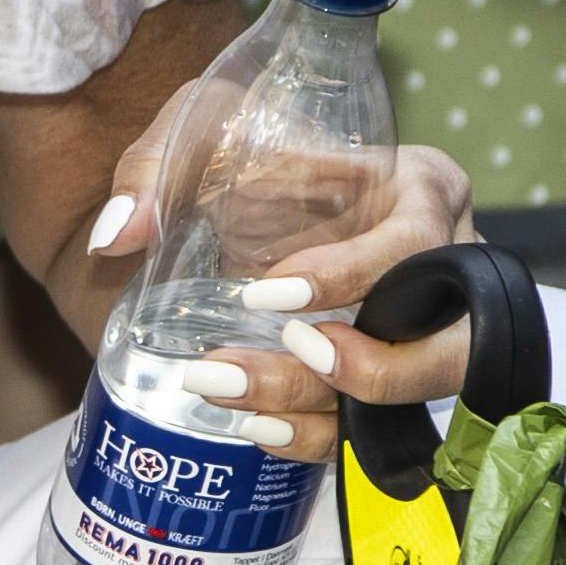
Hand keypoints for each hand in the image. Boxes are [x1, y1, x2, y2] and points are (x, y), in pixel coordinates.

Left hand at [57, 122, 478, 458]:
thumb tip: (118, 232)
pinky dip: (316, 437)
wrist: (226, 200)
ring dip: (327, 409)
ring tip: (237, 397)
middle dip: (374, 366)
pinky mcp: (386, 378)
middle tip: (289, 354)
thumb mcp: (205, 128)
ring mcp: (424, 332)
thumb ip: (158, 166)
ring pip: (410, 398)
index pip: (414, 239)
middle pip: (447, 339)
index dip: (349, 274)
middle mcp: (442, 266)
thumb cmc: (242, 152)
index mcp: (421, 189)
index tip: (266, 292)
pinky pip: (371, 430)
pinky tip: (254, 426)